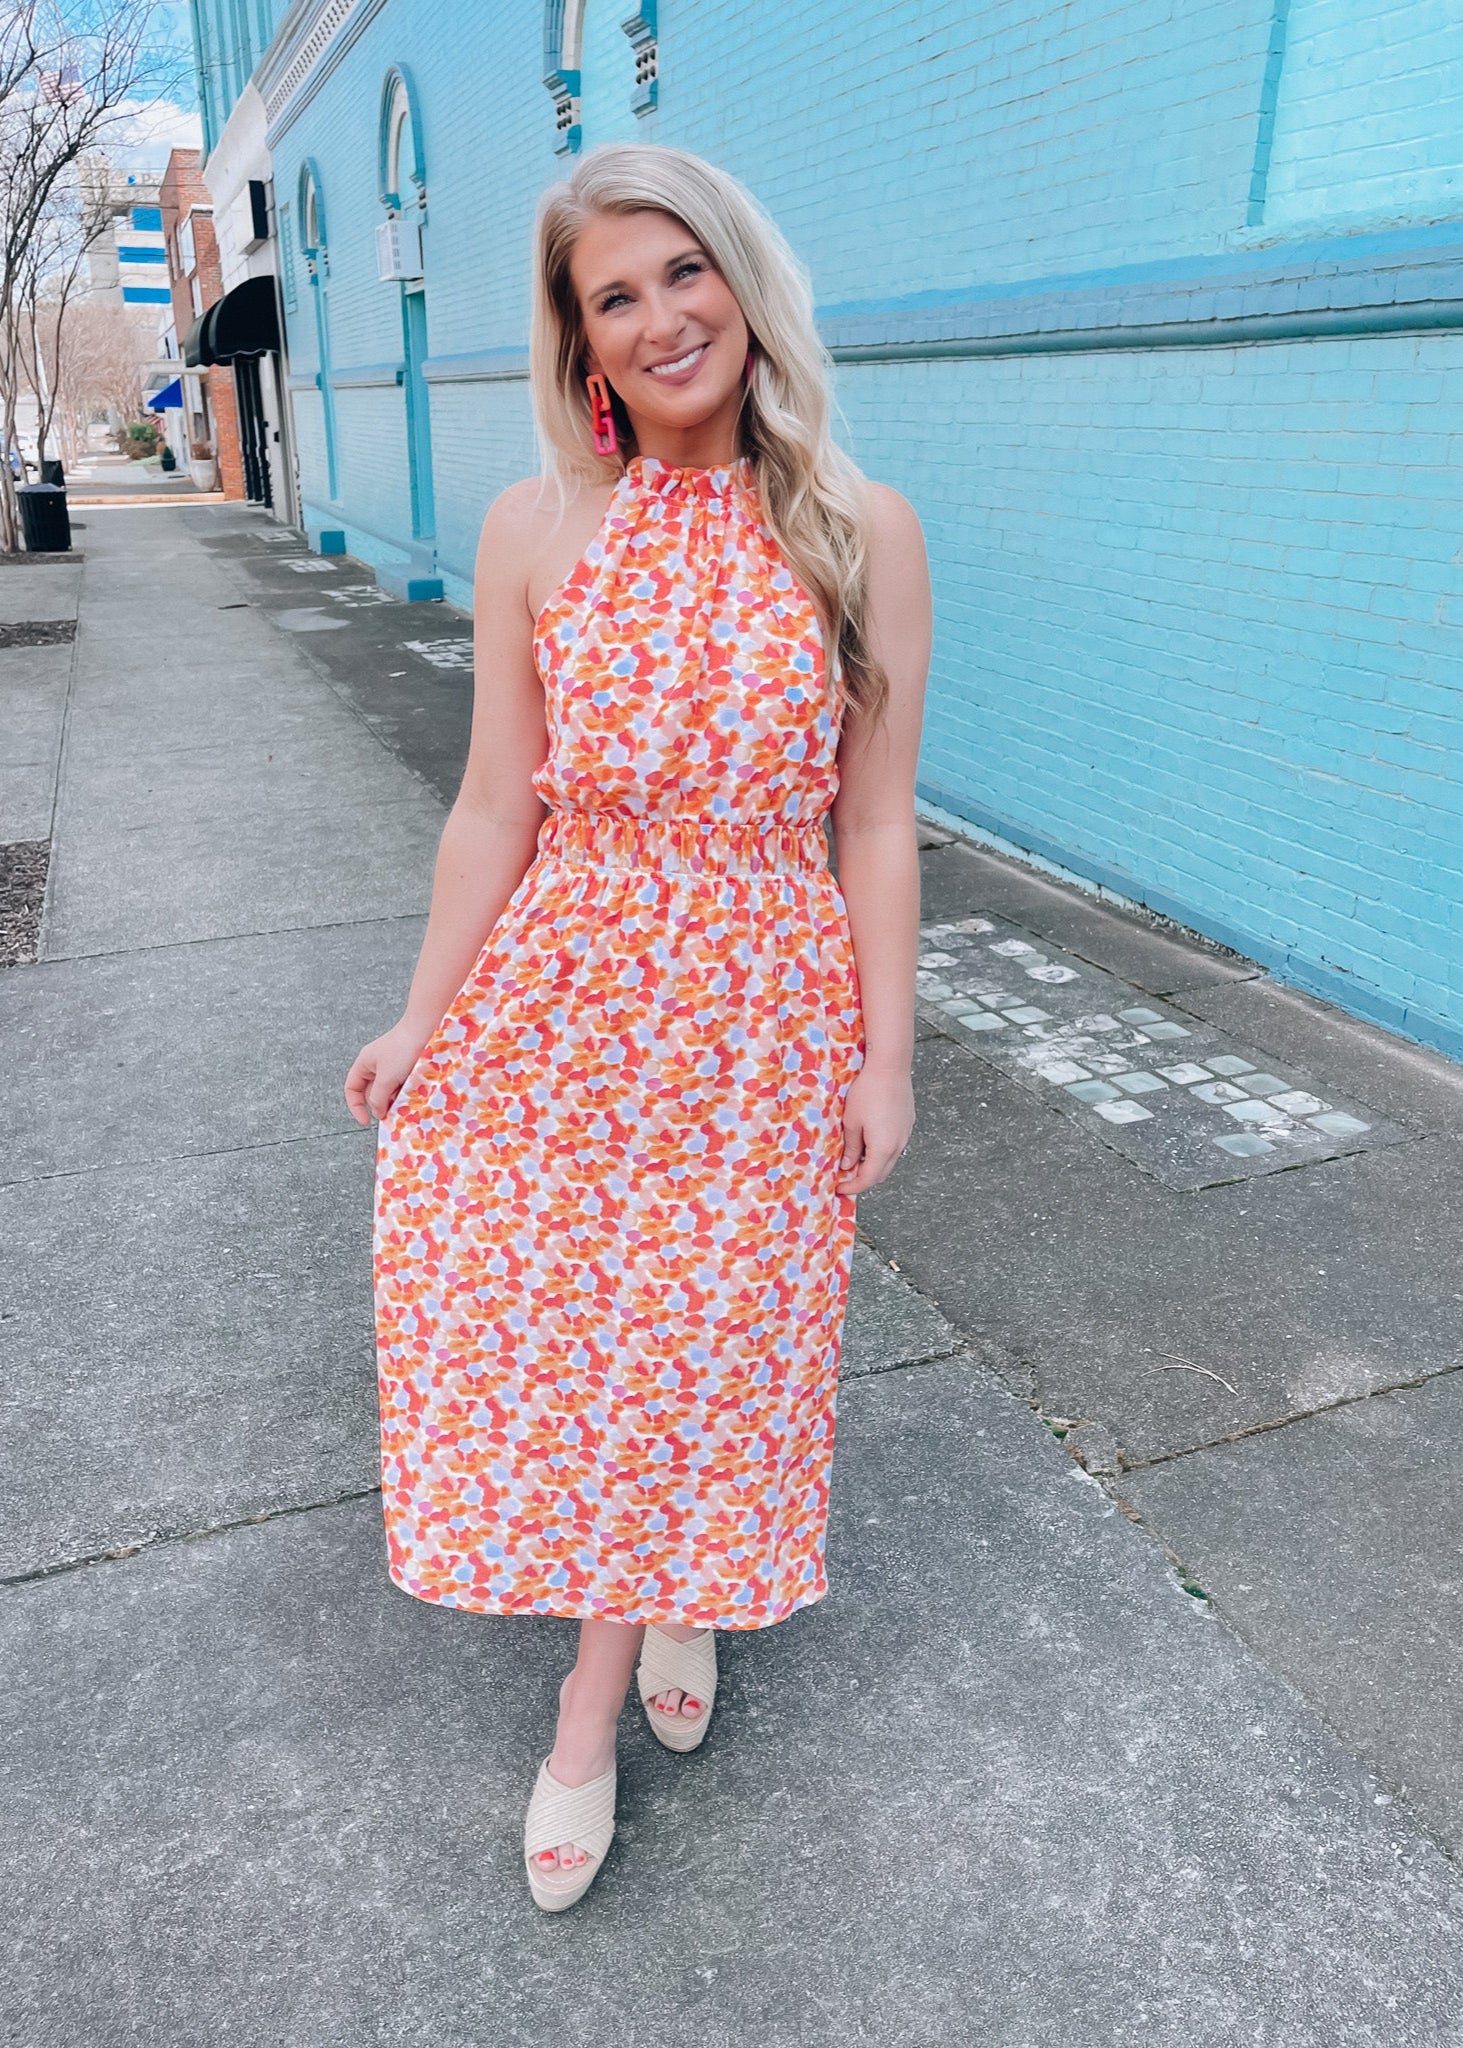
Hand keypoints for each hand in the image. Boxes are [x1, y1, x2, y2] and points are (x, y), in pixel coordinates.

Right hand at [344, 1019, 434, 1126]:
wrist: (427, 1029)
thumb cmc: (403, 1049)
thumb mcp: (386, 1078)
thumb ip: (378, 1098)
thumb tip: (377, 1112)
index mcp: (364, 1063)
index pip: (352, 1089)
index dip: (356, 1106)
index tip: (366, 1122)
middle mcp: (376, 1064)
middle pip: (372, 1092)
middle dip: (381, 1103)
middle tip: (393, 1113)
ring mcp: (393, 1065)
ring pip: (390, 1090)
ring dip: (396, 1098)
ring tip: (406, 1096)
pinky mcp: (408, 1066)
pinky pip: (403, 1085)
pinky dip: (407, 1091)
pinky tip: (415, 1091)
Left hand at [835, 1063, 914, 1196]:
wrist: (890, 1067)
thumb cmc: (867, 1091)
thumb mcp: (851, 1122)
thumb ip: (851, 1148)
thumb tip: (848, 1165)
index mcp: (883, 1148)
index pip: (868, 1179)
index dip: (852, 1187)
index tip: (839, 1188)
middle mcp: (899, 1145)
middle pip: (881, 1173)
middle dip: (863, 1179)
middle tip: (845, 1177)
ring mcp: (906, 1134)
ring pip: (890, 1160)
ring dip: (873, 1165)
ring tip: (855, 1158)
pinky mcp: (908, 1123)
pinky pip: (895, 1145)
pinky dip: (882, 1151)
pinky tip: (869, 1141)